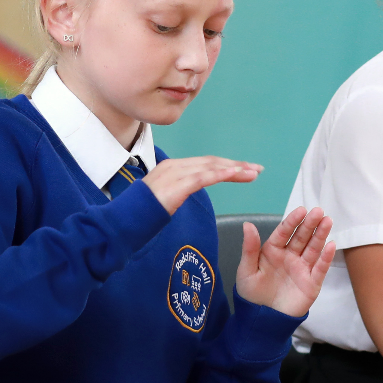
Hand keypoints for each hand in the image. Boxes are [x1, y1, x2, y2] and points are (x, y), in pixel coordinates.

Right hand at [141, 157, 261, 214]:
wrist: (125, 220)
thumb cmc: (143, 213)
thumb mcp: (164, 197)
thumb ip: (177, 190)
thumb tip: (187, 191)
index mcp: (173, 167)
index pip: (206, 163)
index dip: (227, 165)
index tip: (246, 169)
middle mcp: (175, 166)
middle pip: (212, 162)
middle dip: (237, 165)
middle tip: (257, 169)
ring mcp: (175, 173)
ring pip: (211, 167)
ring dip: (235, 169)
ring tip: (253, 172)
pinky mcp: (176, 185)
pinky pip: (202, 177)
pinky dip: (220, 174)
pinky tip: (234, 174)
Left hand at [235, 207, 335, 316]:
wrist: (262, 321)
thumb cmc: (251, 295)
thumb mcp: (246, 270)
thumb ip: (250, 248)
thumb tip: (248, 224)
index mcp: (273, 251)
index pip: (284, 232)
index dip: (293, 221)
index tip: (301, 210)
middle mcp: (290, 256)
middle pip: (302, 237)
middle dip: (310, 224)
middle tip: (318, 211)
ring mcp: (302, 268)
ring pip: (313, 248)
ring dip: (321, 235)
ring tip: (327, 221)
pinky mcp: (312, 282)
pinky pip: (320, 268)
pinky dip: (326, 257)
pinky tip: (331, 245)